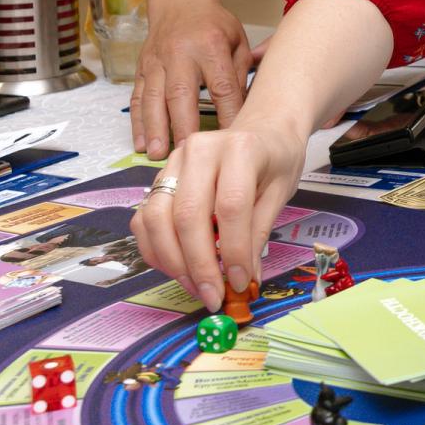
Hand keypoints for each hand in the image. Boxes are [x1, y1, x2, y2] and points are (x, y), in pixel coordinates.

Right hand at [129, 116, 307, 312]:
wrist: (262, 129)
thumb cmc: (275, 159)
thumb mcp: (280, 192)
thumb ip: (259, 233)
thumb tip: (242, 279)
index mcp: (239, 148)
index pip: (231, 206)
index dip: (233, 250)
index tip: (238, 282)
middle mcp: (199, 150)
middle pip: (187, 215)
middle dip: (198, 264)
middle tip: (212, 295)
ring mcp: (173, 162)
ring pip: (157, 219)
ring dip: (173, 262)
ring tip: (195, 287)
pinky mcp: (158, 178)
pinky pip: (144, 220)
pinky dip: (155, 250)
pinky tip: (177, 269)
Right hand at [134, 0, 253, 158]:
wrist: (181, 1)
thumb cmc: (214, 25)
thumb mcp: (238, 42)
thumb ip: (240, 74)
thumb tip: (244, 111)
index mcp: (211, 45)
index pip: (221, 86)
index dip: (226, 113)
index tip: (229, 138)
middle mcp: (180, 53)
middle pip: (181, 93)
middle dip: (183, 125)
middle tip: (187, 153)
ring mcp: (156, 61)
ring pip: (153, 98)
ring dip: (155, 128)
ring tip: (158, 154)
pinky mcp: (141, 68)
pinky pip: (137, 97)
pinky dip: (138, 122)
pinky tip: (140, 142)